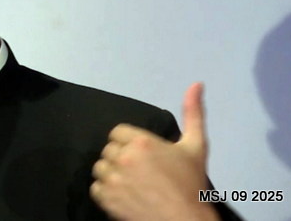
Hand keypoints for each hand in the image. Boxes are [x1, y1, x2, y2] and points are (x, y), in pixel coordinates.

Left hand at [90, 83, 217, 220]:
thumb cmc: (191, 185)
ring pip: (99, 168)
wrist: (185, 220)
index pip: (117, 133)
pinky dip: (105, 192)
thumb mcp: (196, 147)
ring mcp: (113, 179)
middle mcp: (124, 157)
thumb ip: (193, 113)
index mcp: (142, 142)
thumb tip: (196, 83)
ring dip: (110, 174)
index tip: (141, 155)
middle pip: (108, 150)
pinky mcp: (106, 199)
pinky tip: (122, 195)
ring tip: (129, 183)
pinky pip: (95, 188)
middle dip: (120, 158)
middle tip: (138, 171)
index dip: (128, 143)